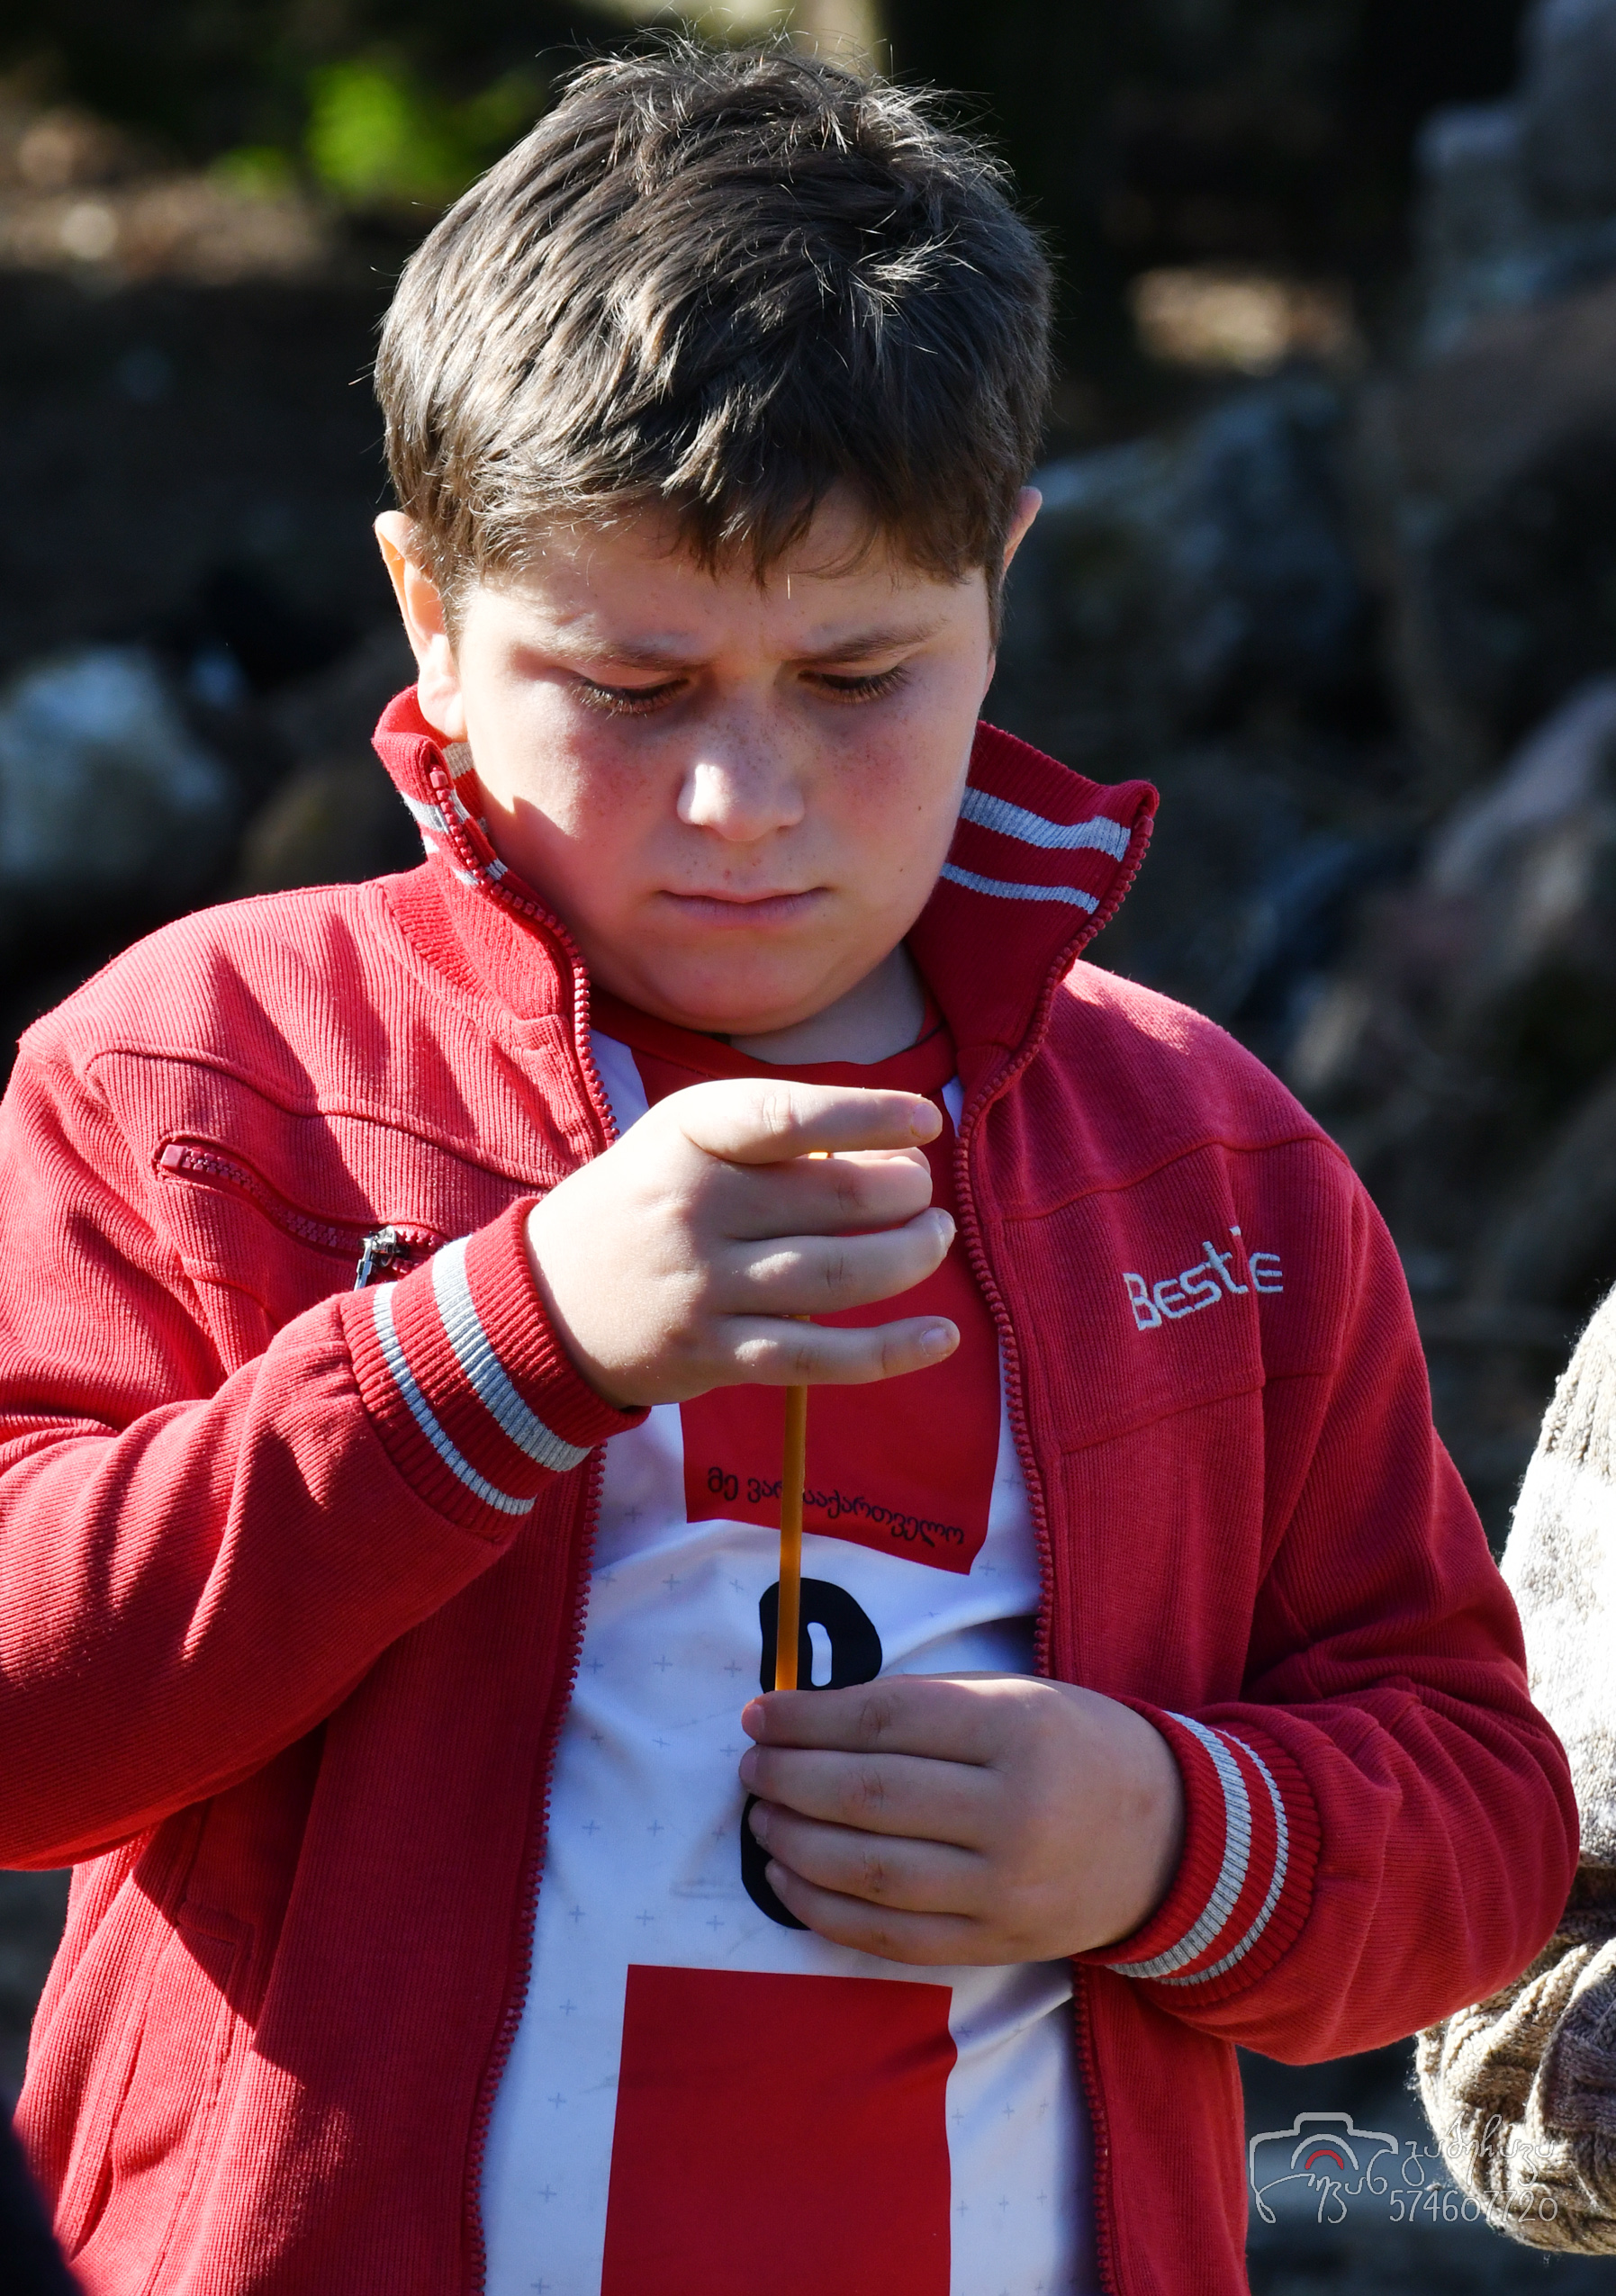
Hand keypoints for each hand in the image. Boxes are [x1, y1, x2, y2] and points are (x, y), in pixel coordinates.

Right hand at [524, 1078, 958, 1407]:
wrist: (547, 1300)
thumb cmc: (644, 1204)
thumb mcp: (681, 1141)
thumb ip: (771, 1136)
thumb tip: (894, 1150)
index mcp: (687, 1137)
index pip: (789, 1117)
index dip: (869, 1116)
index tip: (926, 1121)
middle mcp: (695, 1209)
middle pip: (833, 1198)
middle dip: (903, 1191)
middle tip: (922, 1190)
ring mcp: (705, 1288)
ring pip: (839, 1276)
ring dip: (910, 1256)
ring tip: (934, 1237)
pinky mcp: (716, 1355)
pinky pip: (821, 1358)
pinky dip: (891, 1350)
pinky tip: (942, 1335)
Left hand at [737, 1674, 1184, 1965]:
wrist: (1170, 1840)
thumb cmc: (1076, 1747)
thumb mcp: (1017, 1697)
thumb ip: (923, 1705)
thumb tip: (807, 1718)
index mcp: (1019, 1730)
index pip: (885, 1722)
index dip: (809, 1719)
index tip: (760, 1714)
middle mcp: (1014, 1812)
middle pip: (869, 1797)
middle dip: (791, 1780)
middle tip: (752, 1766)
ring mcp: (1006, 1890)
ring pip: (871, 1872)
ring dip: (796, 1845)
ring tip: (761, 1819)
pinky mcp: (997, 1946)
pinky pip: (891, 1937)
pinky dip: (826, 1912)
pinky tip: (789, 1881)